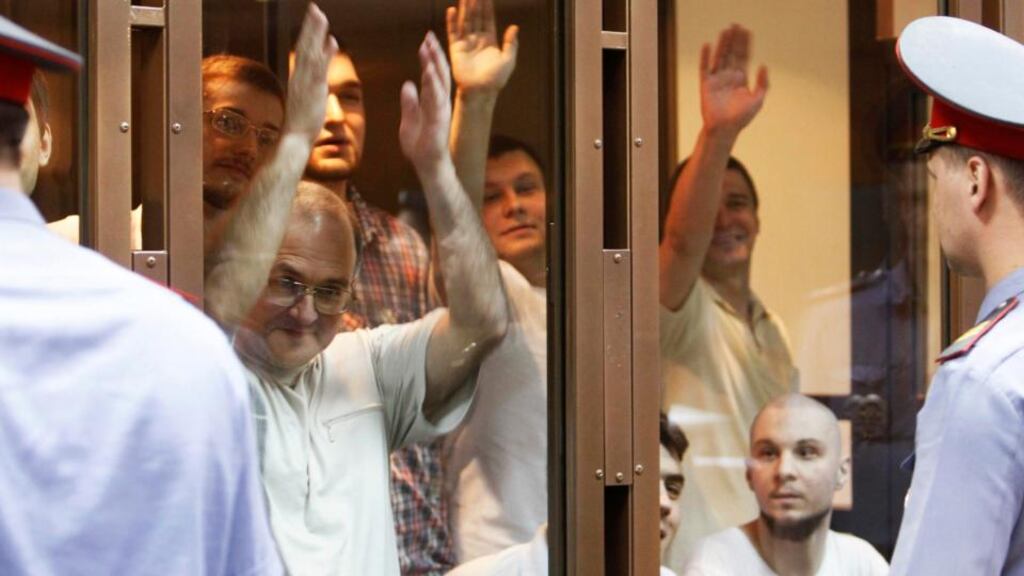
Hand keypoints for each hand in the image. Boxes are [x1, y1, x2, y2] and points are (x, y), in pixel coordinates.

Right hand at [286, 3, 337, 142]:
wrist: (294, 137)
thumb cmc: (302, 121)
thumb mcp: (309, 97)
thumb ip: (315, 82)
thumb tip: (318, 80)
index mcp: (298, 77)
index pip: (302, 51)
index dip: (308, 34)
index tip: (313, 18)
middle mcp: (299, 76)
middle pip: (304, 46)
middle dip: (310, 27)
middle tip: (314, 8)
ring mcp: (305, 82)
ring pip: (310, 52)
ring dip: (315, 33)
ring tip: (320, 15)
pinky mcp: (313, 90)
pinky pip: (319, 67)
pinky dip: (324, 53)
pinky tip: (331, 40)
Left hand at [400, 32, 452, 172]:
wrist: (427, 165)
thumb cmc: (420, 145)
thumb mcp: (409, 120)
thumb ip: (409, 103)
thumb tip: (407, 84)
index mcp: (432, 101)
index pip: (430, 75)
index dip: (428, 59)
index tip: (424, 43)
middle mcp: (439, 102)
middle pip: (438, 73)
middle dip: (434, 54)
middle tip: (428, 36)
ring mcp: (441, 109)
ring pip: (439, 82)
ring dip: (434, 63)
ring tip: (429, 47)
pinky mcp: (439, 118)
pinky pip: (436, 97)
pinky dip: (433, 82)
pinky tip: (429, 70)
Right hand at [447, 0, 517, 96]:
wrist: (480, 91)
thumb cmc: (496, 79)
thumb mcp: (508, 60)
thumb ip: (510, 43)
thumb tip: (514, 27)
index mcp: (490, 42)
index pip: (488, 20)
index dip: (487, 7)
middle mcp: (477, 40)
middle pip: (476, 17)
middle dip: (475, 4)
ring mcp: (466, 44)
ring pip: (465, 22)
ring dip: (465, 9)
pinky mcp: (456, 49)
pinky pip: (453, 32)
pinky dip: (451, 21)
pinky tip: (451, 10)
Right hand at [699, 24, 767, 135]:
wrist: (725, 130)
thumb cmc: (742, 117)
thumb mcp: (758, 100)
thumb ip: (763, 83)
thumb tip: (763, 66)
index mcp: (741, 78)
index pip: (743, 57)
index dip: (745, 44)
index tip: (747, 31)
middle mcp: (728, 76)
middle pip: (731, 54)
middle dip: (734, 40)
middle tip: (736, 25)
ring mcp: (717, 80)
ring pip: (720, 58)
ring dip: (722, 44)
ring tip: (725, 31)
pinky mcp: (706, 85)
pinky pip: (705, 68)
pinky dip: (705, 57)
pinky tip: (707, 46)